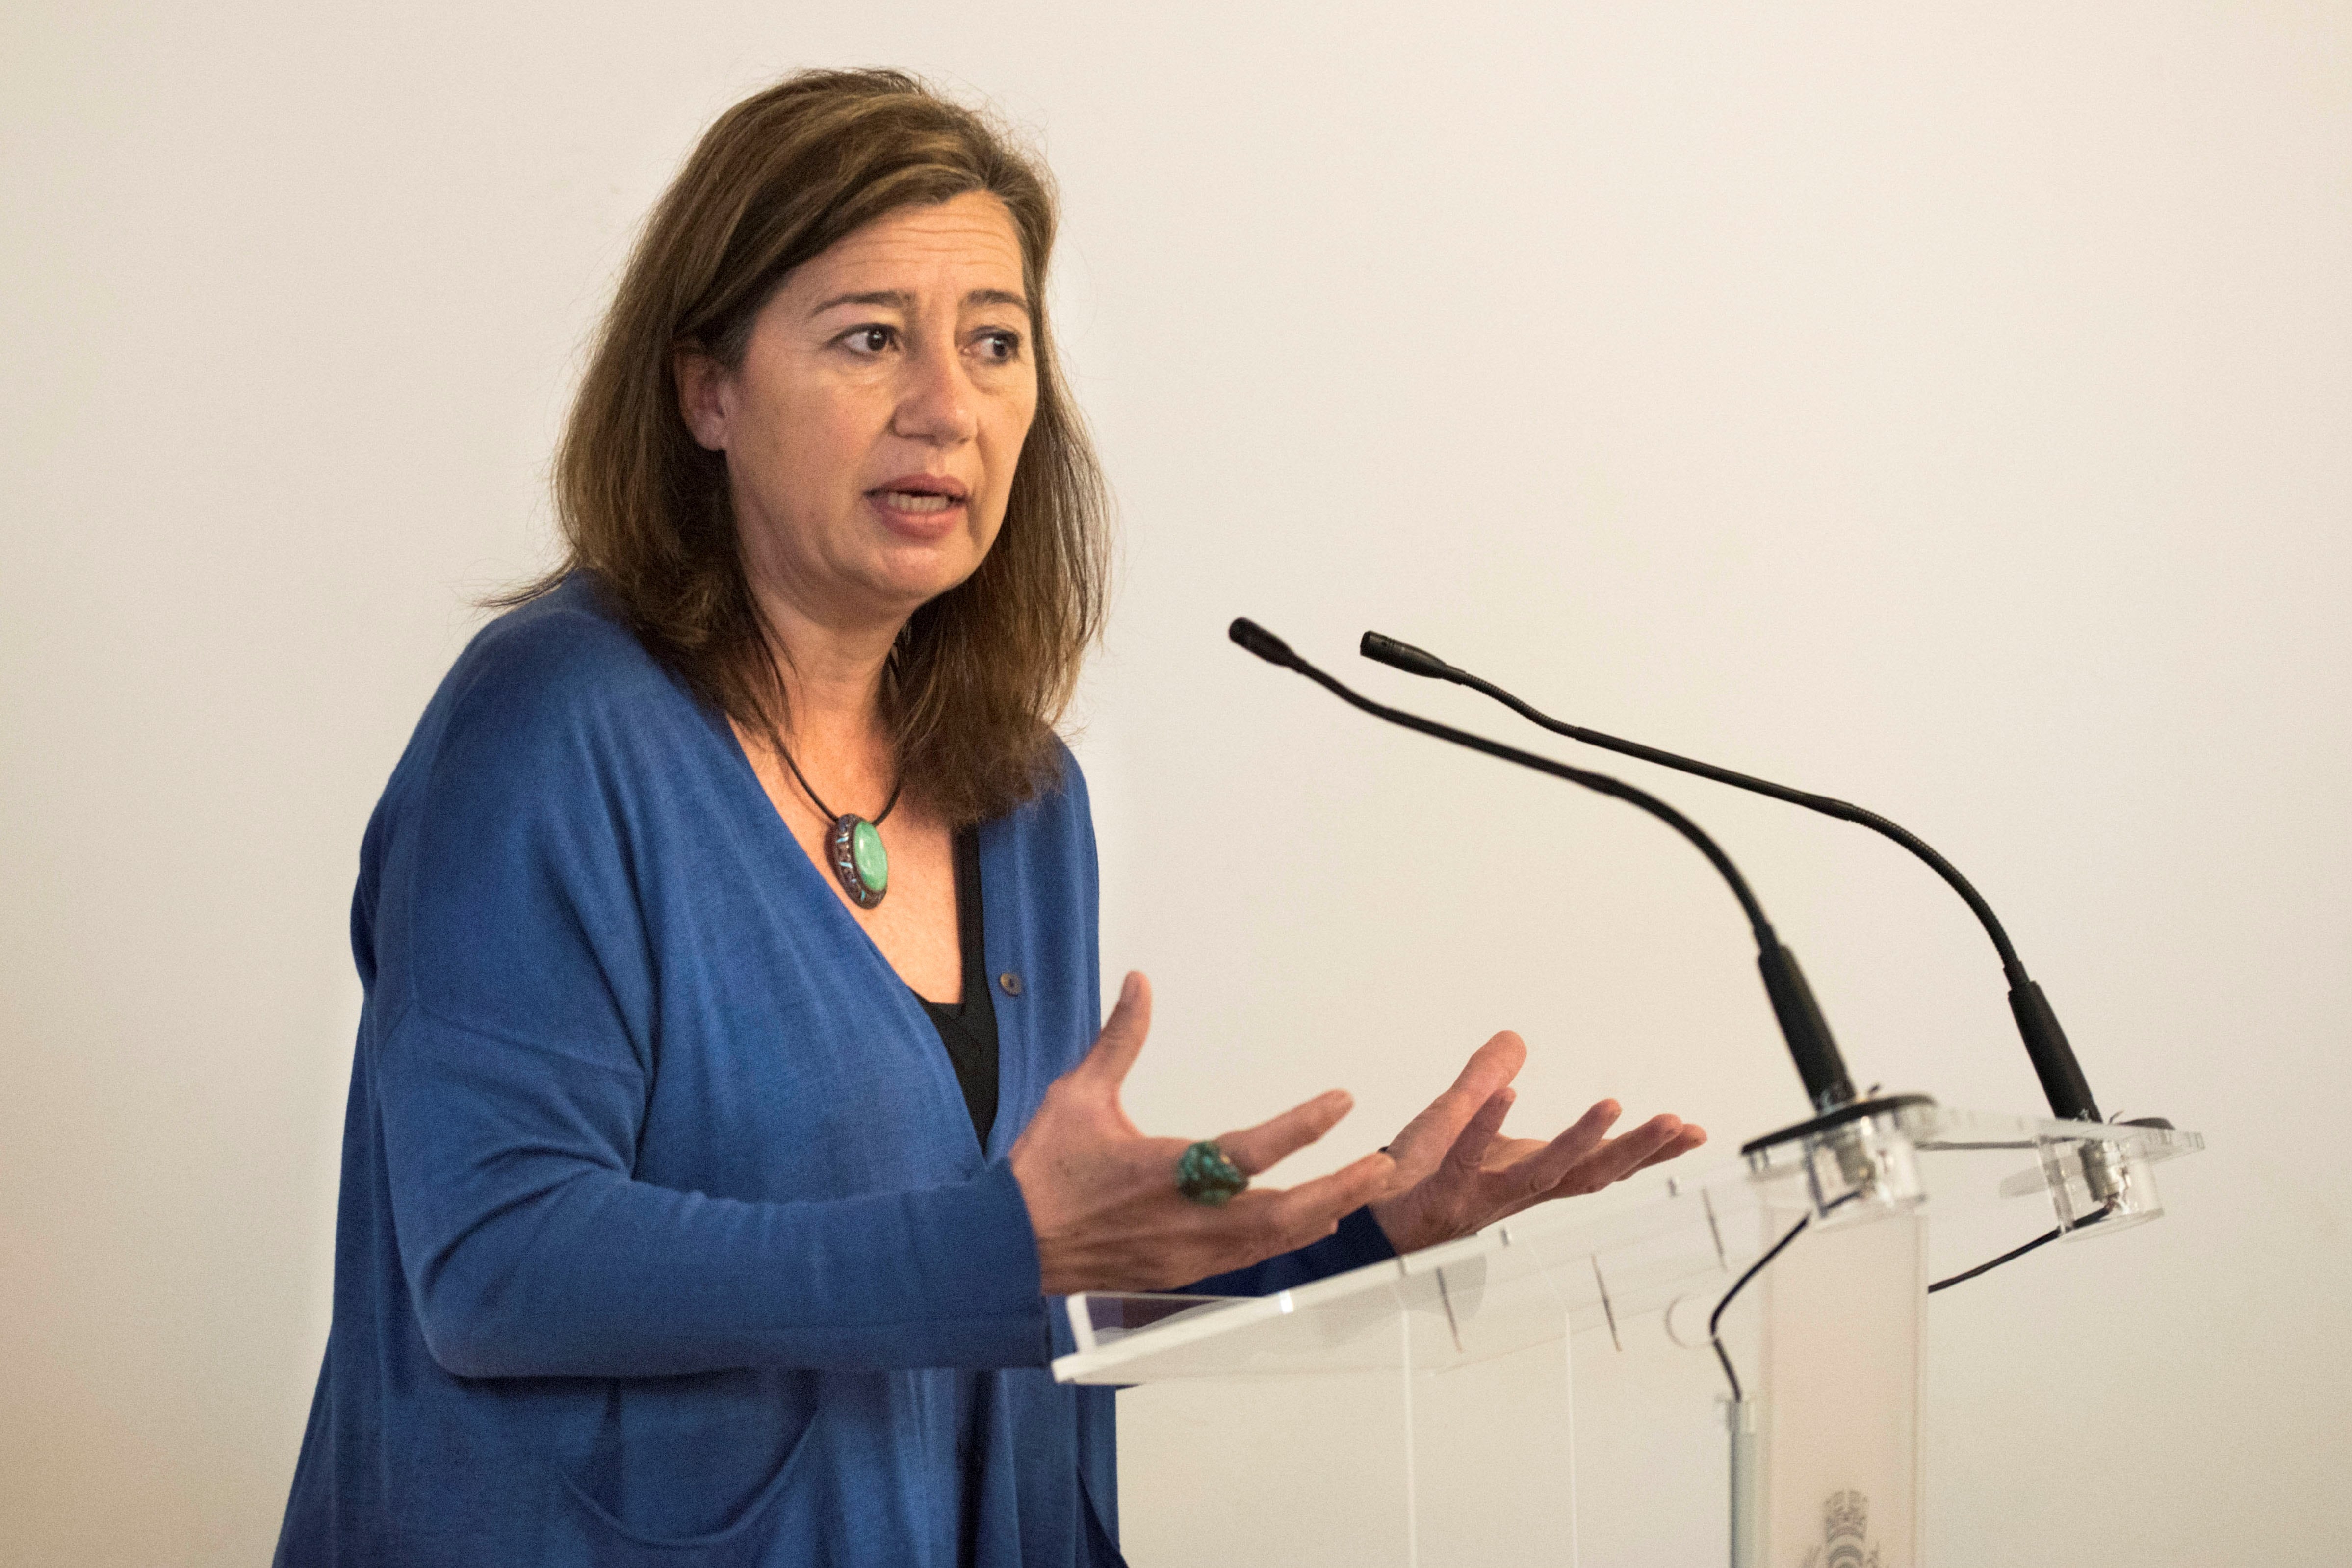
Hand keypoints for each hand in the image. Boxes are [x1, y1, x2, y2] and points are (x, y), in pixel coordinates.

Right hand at [1010, 973, 1396, 1295]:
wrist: (1008, 1248)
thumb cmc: (1045, 1170)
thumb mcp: (1078, 1095)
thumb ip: (1120, 1039)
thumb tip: (1140, 981)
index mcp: (1165, 1172)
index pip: (1250, 1150)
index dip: (1303, 1127)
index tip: (1343, 1101)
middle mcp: (1187, 1220)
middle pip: (1283, 1212)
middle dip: (1341, 1190)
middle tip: (1386, 1165)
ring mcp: (1190, 1255)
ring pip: (1275, 1239)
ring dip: (1323, 1213)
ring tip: (1365, 1186)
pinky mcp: (1184, 1273)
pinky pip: (1253, 1257)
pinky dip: (1288, 1235)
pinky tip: (1314, 1219)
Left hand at [1368, 1032, 1707, 1255]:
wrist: (1366, 1219)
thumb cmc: (1416, 1174)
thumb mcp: (1458, 1115)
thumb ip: (1485, 1079)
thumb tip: (1516, 1040)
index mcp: (1527, 1172)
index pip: (1599, 1163)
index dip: (1646, 1150)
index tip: (1692, 1131)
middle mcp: (1514, 1190)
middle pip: (1588, 1174)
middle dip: (1636, 1151)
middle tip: (1679, 1126)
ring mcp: (1479, 1196)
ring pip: (1542, 1174)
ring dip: (1580, 1141)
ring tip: (1612, 1107)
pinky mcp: (1439, 1193)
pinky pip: (1467, 1157)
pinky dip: (1486, 1126)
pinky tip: (1507, 1094)